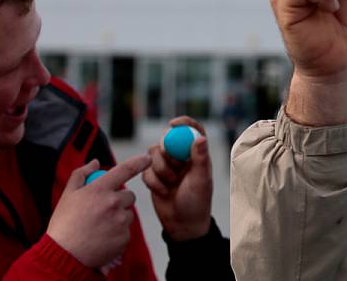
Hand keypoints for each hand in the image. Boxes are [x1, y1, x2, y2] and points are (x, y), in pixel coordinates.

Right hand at [47, 154, 150, 269]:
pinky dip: (118, 233)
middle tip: (103, 210)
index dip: (139, 161)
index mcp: (99, 190)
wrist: (63, 255)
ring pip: (128, 214)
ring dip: (119, 217)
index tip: (148, 158)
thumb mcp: (68, 195)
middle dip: (120, 200)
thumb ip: (81, 174)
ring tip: (99, 227)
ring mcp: (120, 221)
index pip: (125, 170)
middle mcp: (113, 203)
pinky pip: (126, 231)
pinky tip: (102, 238)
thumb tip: (96, 162)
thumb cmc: (64, 224)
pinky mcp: (124, 238)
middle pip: (130, 195)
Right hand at [142, 117, 212, 241]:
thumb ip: (200, 159)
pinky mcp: (153, 176)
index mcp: (197, 153)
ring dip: (161, 170)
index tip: (172, 124)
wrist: (182, 224)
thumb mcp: (201, 181)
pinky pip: (145, 170)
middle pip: (168, 139)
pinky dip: (153, 182)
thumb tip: (200, 138)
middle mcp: (181, 156)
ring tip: (171, 184)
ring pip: (153, 154)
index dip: (183, 122)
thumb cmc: (197, 202)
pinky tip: (163, 192)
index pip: (192, 129)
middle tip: (175, 166)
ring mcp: (166, 166)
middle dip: (167, 152)